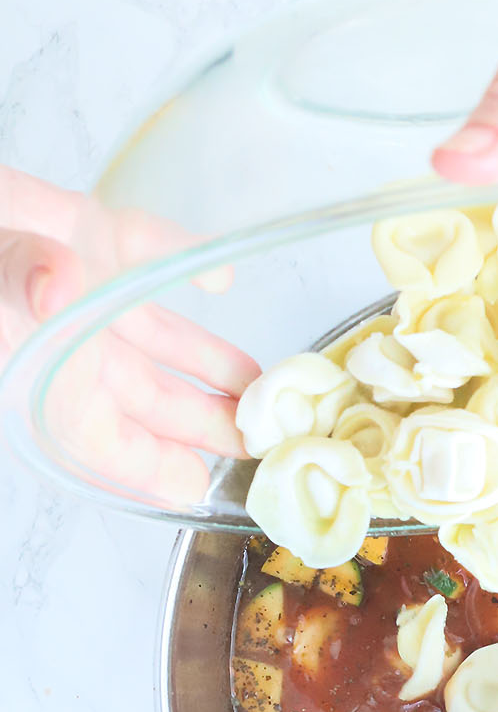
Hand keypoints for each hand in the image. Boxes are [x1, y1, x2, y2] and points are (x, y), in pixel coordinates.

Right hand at [0, 167, 257, 501]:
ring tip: (257, 385)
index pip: (98, 437)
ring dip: (204, 361)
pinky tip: (219, 284)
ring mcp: (78, 283)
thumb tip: (52, 283)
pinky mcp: (85, 227)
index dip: (149, 467)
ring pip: (153, 336)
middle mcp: (62, 337)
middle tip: (258, 441)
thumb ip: (19, 282)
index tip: (200, 484)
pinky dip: (182, 260)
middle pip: (142, 396)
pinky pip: (144, 247)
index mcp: (36, 371)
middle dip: (198, 422)